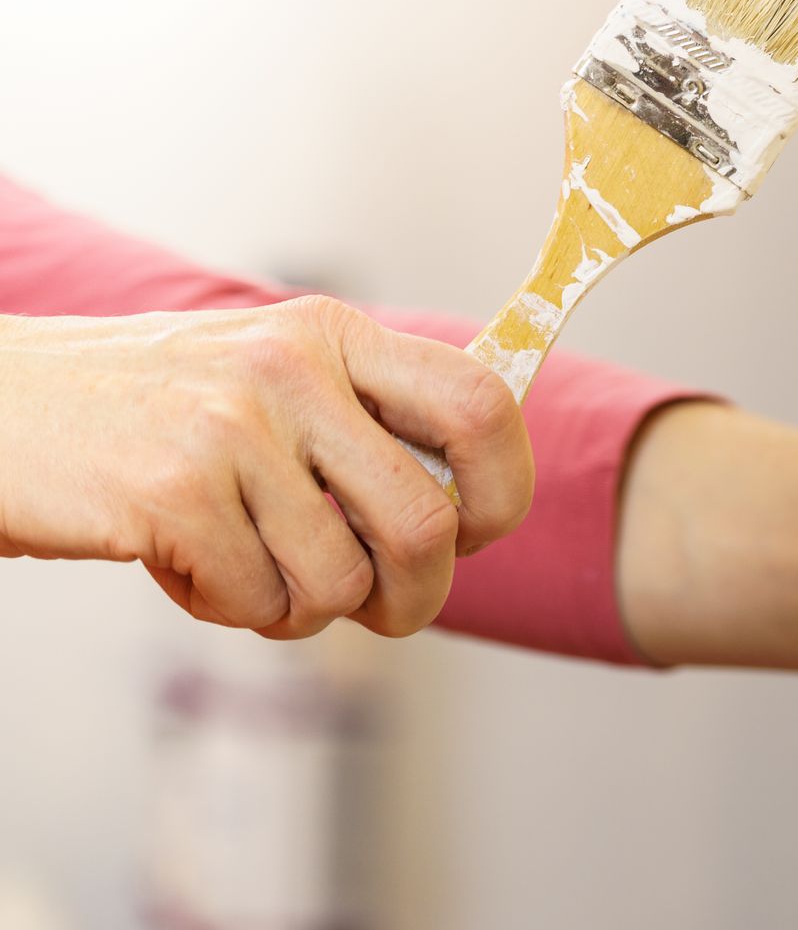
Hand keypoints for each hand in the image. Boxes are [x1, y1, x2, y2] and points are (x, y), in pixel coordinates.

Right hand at [0, 296, 532, 637]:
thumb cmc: (150, 412)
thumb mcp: (270, 376)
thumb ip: (363, 421)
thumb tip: (471, 509)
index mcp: (332, 333)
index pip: (482, 405)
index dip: (502, 490)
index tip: (472, 533)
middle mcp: (293, 369)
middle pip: (429, 523)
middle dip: (417, 596)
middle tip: (382, 608)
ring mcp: (233, 428)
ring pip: (343, 583)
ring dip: (302, 609)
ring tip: (246, 567)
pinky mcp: (173, 493)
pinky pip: (260, 604)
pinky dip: (230, 609)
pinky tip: (183, 562)